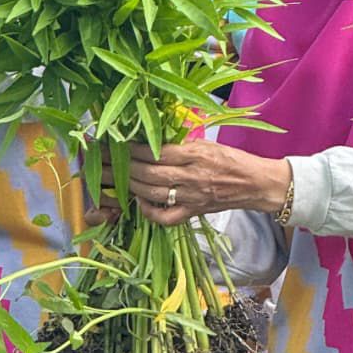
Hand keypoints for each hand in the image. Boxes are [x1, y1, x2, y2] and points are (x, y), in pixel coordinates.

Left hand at [84, 137, 289, 227]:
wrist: (257, 183)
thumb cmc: (230, 158)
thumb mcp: (205, 142)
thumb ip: (178, 142)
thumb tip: (146, 136)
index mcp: (194, 155)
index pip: (154, 152)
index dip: (128, 148)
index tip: (108, 141)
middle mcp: (191, 177)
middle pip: (146, 174)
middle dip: (117, 167)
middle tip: (95, 161)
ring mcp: (191, 198)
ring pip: (151, 193)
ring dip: (125, 185)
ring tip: (104, 178)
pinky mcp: (193, 213)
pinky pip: (165, 217)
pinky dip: (148, 211)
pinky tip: (136, 202)